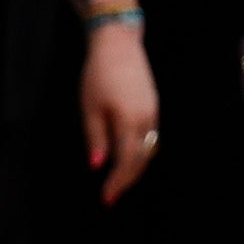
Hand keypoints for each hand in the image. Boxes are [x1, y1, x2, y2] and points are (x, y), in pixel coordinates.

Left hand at [80, 24, 160, 204]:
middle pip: (141, 160)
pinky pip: (150, 137)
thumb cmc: (99, 74)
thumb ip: (95, 138)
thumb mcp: (90, 107)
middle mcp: (147, 119)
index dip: (117, 183)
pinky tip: (127, 157)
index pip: (126, 161)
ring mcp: (153, 112)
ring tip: (118, 181)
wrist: (119, 44)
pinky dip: (140, 152)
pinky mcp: (153, 106)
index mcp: (129, 120)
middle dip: (127, 180)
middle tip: (111, 196)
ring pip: (149, 150)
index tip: (106, 198)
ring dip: (135, 168)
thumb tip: (98, 165)